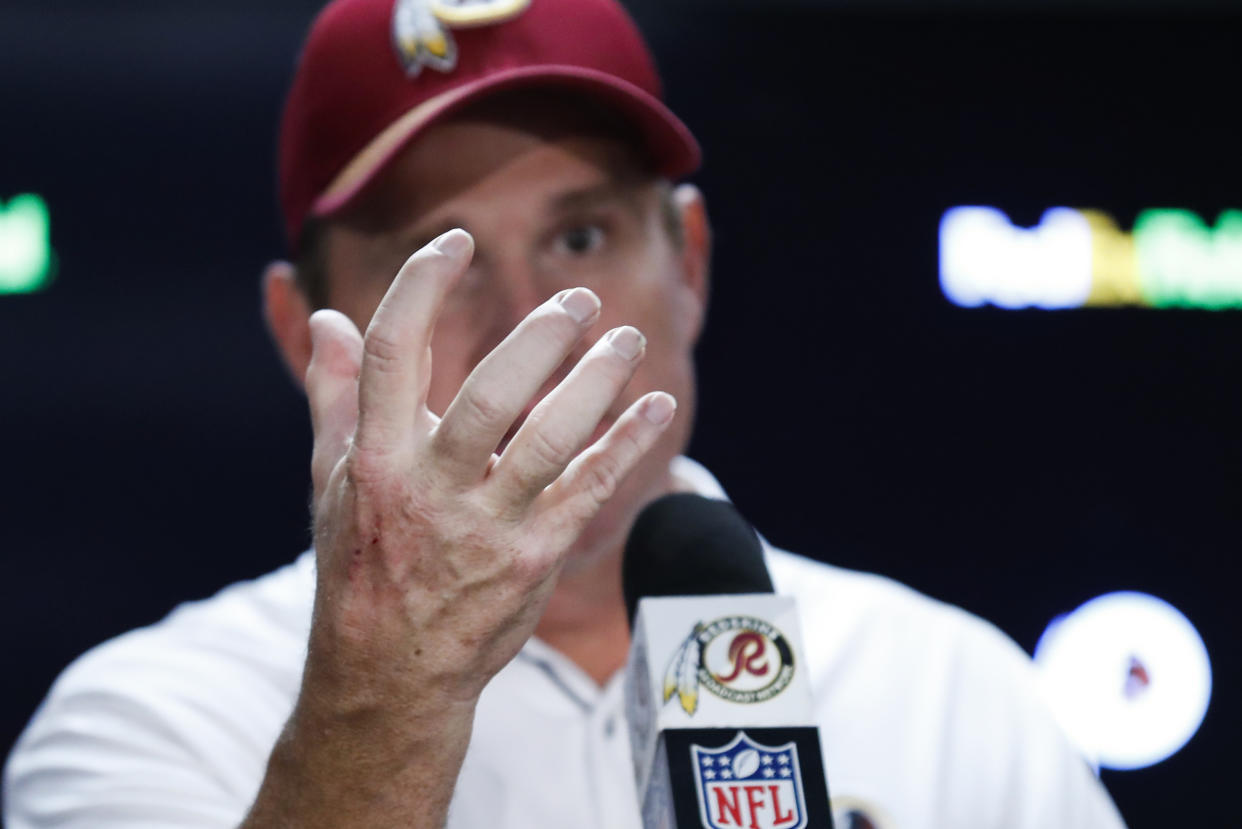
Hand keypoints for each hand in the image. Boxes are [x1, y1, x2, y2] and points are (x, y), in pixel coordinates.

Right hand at [302, 227, 676, 713]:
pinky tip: (655, 406)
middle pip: (491, 394)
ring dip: (596, 382)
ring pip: (551, 439)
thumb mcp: (331, 482)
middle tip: (579, 300)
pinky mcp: (533, 559)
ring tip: (625, 340)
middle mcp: (429, 489)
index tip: (455, 241)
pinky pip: (589, 491)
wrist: (390, 672)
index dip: (422, 286)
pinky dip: (626, 445)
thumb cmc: (360, 565)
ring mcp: (485, 527)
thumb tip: (329, 321)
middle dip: (540, 337)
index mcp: (375, 459)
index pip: (393, 352)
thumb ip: (334, 397)